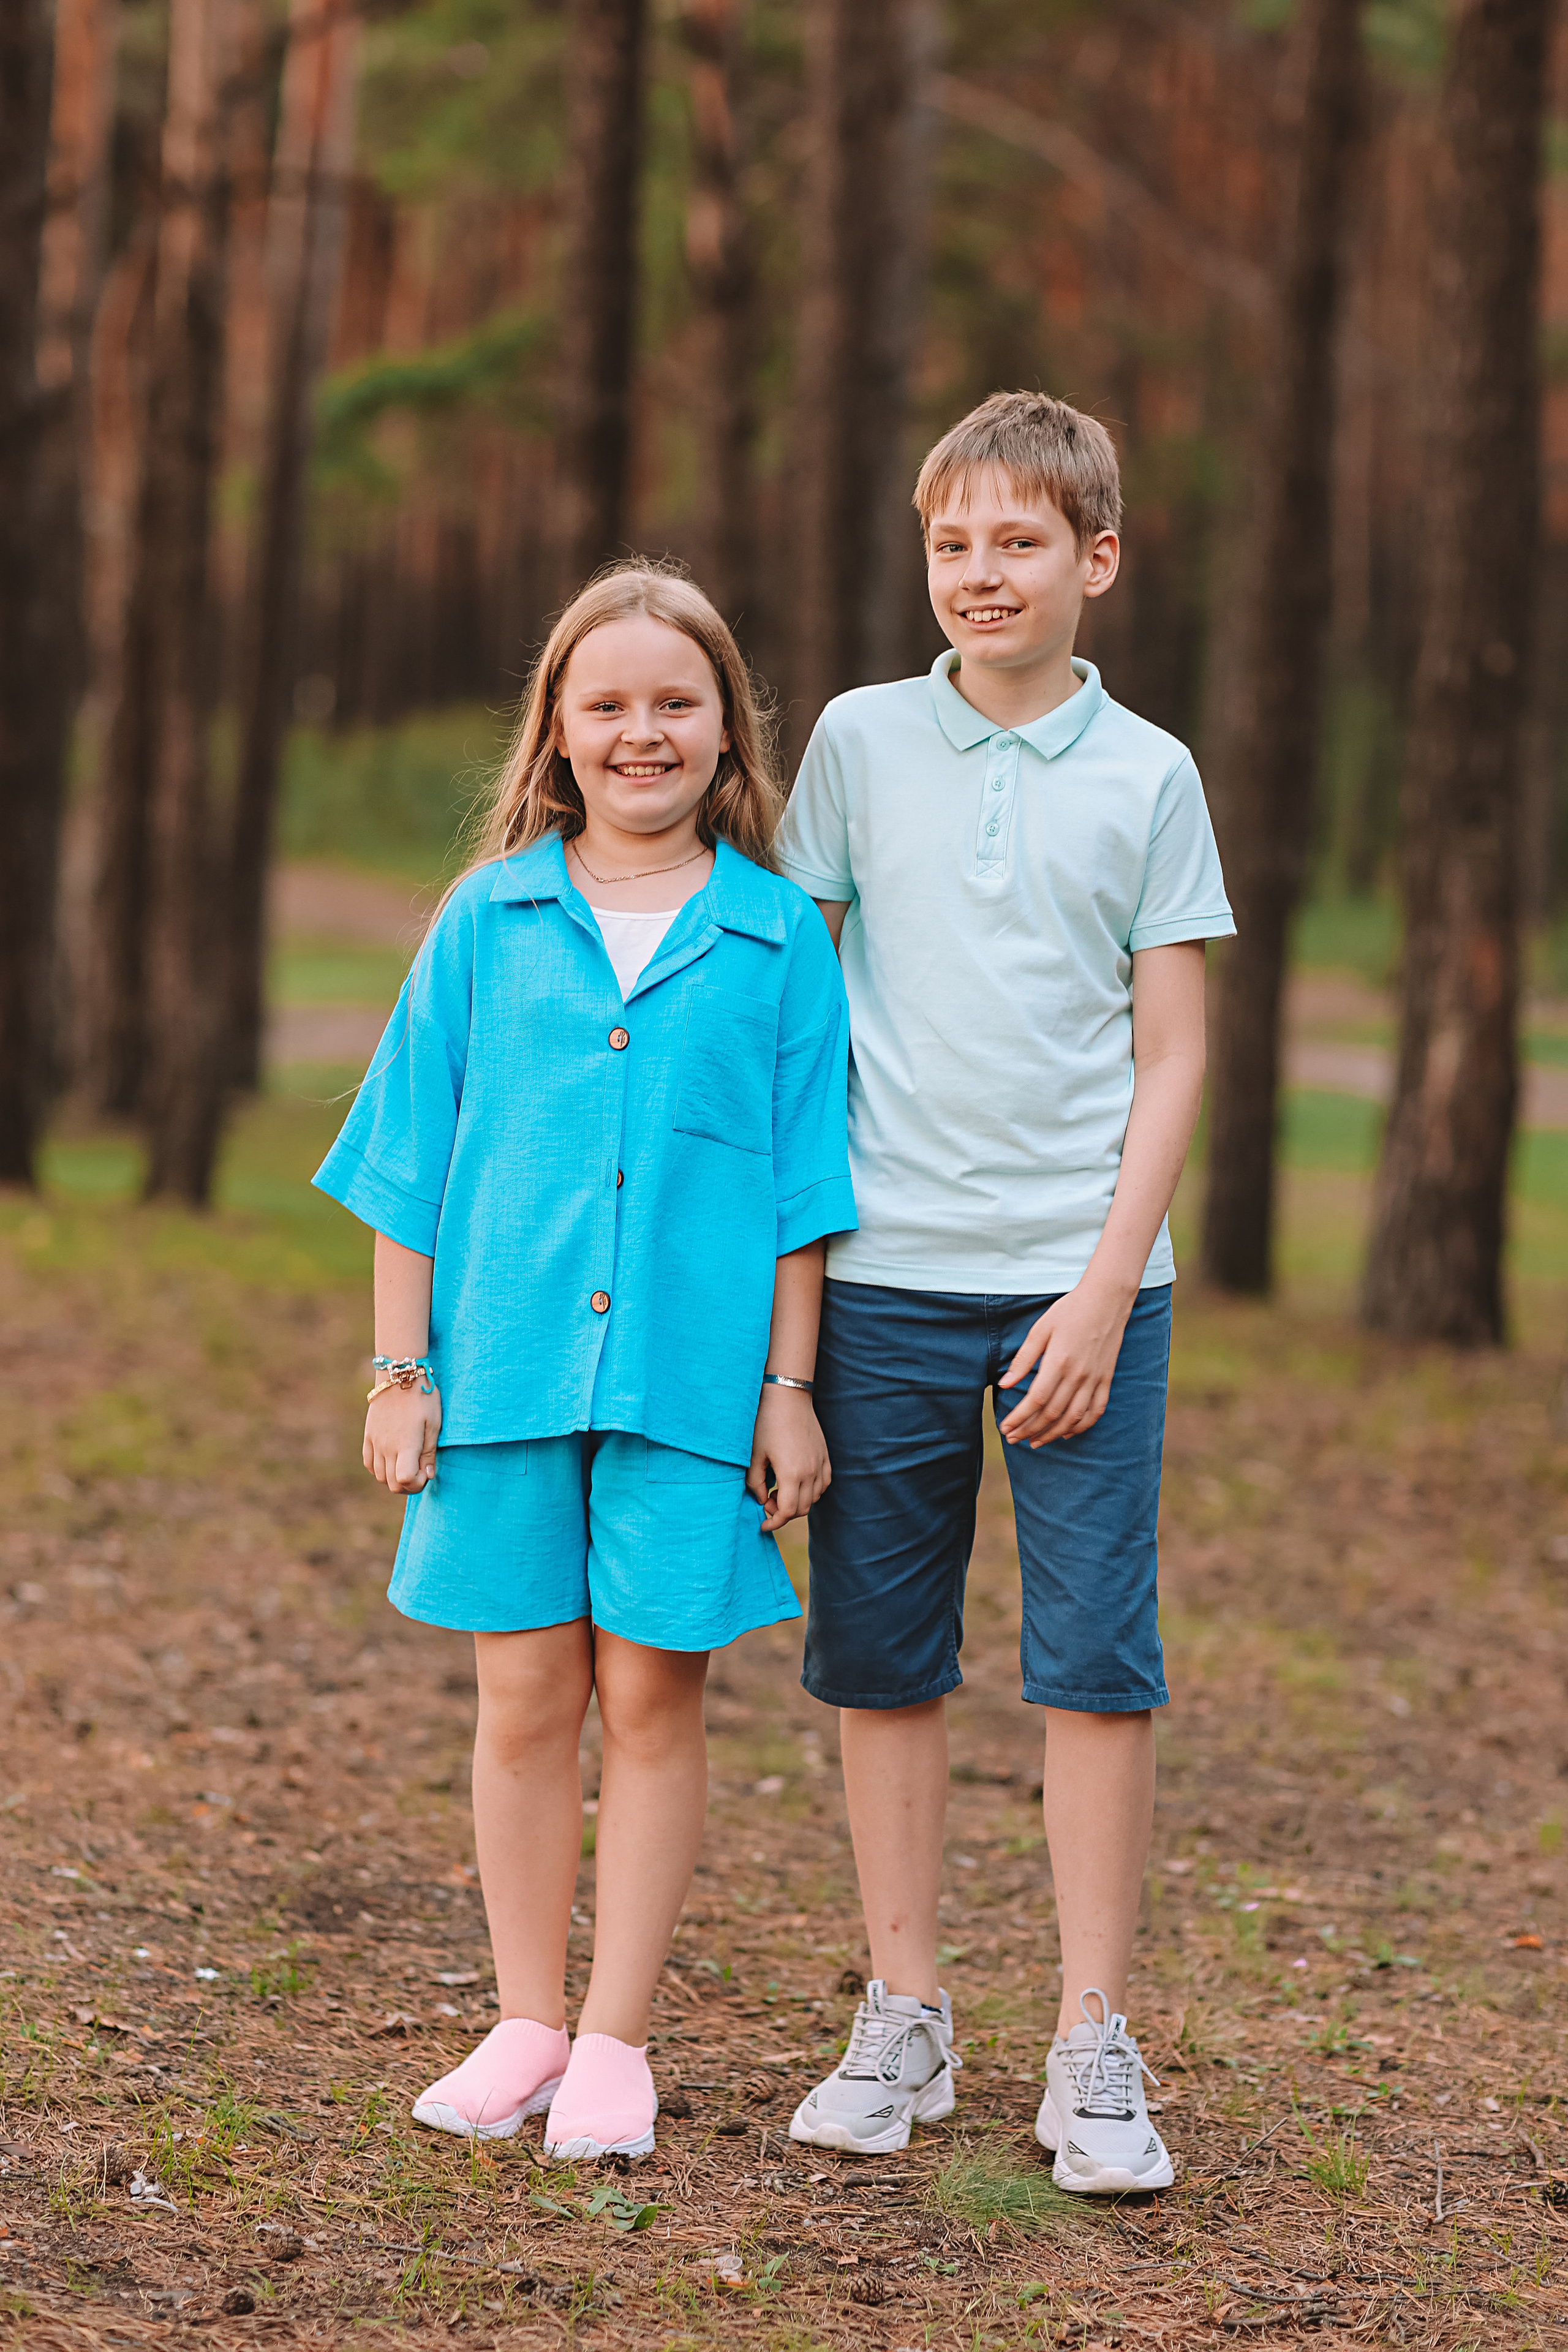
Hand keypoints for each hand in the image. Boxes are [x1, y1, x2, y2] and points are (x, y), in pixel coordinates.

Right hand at [364, 1381, 441, 1492]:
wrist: (399, 1376)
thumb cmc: (422, 1398)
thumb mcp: (434, 1424)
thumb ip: (429, 1453)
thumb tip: (427, 1475)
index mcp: (405, 1445)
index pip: (404, 1480)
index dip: (417, 1484)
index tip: (426, 1471)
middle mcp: (387, 1447)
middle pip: (392, 1484)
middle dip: (408, 1485)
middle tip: (419, 1472)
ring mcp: (375, 1442)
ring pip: (380, 1476)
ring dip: (394, 1478)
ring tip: (407, 1464)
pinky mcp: (368, 1436)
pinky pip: (369, 1463)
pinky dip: (379, 1469)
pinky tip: (391, 1459)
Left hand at [747, 1386, 830, 1532]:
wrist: (788, 1397)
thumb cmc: (766, 1424)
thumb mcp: (754, 1455)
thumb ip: (756, 1483)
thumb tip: (761, 1500)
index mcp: (791, 1474)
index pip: (787, 1512)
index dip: (774, 1522)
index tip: (763, 1524)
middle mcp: (810, 1472)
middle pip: (801, 1509)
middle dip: (783, 1513)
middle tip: (767, 1500)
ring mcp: (820, 1464)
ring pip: (814, 1498)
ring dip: (797, 1502)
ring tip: (780, 1489)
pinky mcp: (825, 1456)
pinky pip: (823, 1484)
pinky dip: (811, 1491)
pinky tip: (797, 1482)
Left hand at [996, 1279, 1132, 1448]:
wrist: (1107, 1300)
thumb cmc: (1069, 1311)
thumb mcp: (1040, 1329)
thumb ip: (1023, 1359)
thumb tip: (1004, 1385)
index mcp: (1058, 1362)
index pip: (1035, 1401)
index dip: (1019, 1419)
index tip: (1005, 1428)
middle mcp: (1078, 1375)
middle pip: (1051, 1414)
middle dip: (1029, 1430)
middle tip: (1013, 1439)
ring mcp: (1095, 1380)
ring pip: (1072, 1418)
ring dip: (1051, 1434)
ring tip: (1034, 1442)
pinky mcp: (1106, 1380)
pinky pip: (1096, 1411)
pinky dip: (1081, 1426)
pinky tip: (1066, 1433)